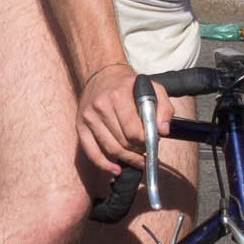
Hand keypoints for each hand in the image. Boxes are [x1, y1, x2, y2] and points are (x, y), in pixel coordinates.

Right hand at [76, 61, 158, 176]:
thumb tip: (163, 131)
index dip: (146, 142)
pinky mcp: (80, 126)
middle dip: (137, 151)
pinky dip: (104, 165)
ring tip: (136, 159)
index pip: (134, 131)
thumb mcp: (153, 88)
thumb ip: (164, 108)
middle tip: (145, 152)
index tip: (152, 143)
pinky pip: (91, 152)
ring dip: (126, 159)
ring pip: (109, 149)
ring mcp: (88, 118)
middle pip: (122, 142)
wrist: (103, 74)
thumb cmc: (130, 85)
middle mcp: (100, 106)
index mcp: (118, 96)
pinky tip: (115, 169)